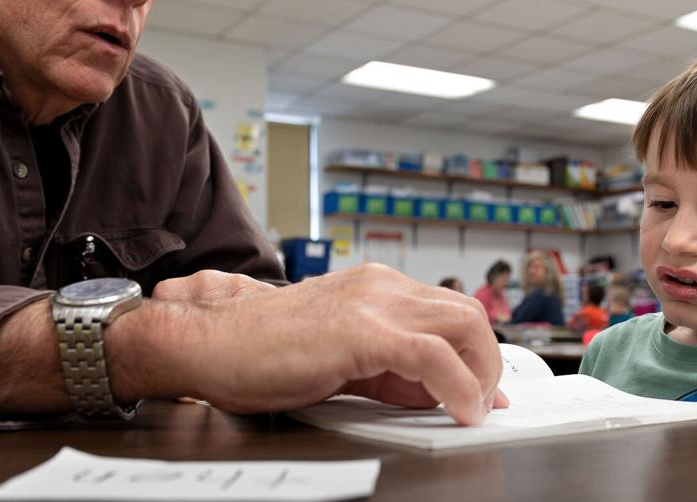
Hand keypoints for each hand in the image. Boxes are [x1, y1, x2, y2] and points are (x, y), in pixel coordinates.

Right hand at [142, 264, 507, 425]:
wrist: (208, 343)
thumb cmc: (259, 352)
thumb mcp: (340, 360)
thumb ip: (388, 371)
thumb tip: (433, 391)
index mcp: (374, 287)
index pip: (448, 311)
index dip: (475, 353)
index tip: (483, 389)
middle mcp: (380, 286)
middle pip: (467, 313)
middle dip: (487, 361)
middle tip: (482, 402)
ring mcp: (373, 303)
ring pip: (464, 325)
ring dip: (481, 372)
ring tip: (473, 408)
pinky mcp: (362, 330)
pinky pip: (435, 356)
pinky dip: (460, 386)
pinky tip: (461, 411)